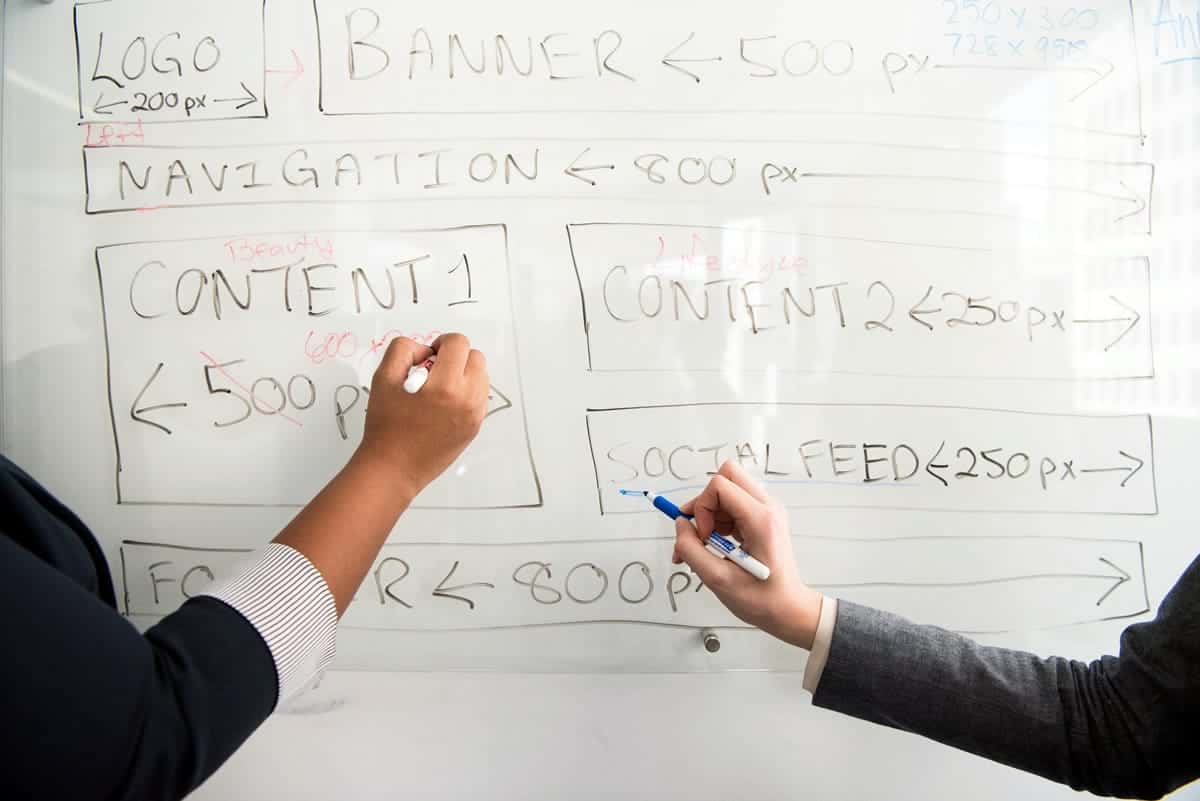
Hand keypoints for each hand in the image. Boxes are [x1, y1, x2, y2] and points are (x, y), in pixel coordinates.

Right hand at [354, 333, 488, 499]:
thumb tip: (426, 351)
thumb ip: (403, 351)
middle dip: (456, 358)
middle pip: (476, 358)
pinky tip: (444, 404)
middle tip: (433, 373)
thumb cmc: (386, 424)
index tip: (428, 358)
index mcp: (446, 385)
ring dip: (464, 374)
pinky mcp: (475, 427)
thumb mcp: (383, 378)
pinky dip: (467, 392)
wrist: (393, 467)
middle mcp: (467, 399)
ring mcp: (475, 415)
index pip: (458, 343)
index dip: (441, 343)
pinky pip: (480, 397)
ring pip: (482, 377)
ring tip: (439, 389)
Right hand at [672, 460, 823, 648]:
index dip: (701, 508)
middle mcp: (768, 508)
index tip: (703, 536)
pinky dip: (718, 520)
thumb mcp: (717, 579)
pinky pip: (733, 504)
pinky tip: (718, 545)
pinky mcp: (763, 517)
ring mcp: (767, 510)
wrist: (787, 609)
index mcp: (761, 520)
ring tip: (708, 545)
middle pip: (727, 476)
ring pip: (728, 489)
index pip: (720, 485)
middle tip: (702, 532)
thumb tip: (680, 525)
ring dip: (710, 514)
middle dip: (706, 502)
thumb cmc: (762, 599)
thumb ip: (690, 550)